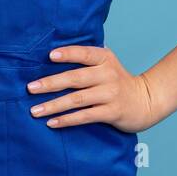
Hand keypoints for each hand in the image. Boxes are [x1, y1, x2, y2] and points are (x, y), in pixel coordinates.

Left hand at [25, 45, 160, 132]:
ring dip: (54, 105)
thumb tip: (54, 52)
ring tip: (35, 110)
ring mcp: (110, 94)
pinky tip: (52, 122)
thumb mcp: (107, 64)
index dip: (68, 53)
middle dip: (51, 83)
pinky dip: (67, 120)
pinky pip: (85, 116)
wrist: (145, 101)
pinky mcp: (112, 112)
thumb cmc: (117, 81)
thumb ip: (87, 58)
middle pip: (76, 78)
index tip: (50, 56)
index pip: (85, 53)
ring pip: (77, 100)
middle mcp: (108, 75)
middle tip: (31, 88)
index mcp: (105, 59)